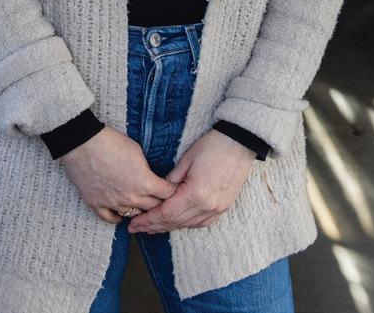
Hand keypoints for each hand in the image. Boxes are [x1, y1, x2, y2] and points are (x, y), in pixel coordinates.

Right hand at [59, 127, 176, 224]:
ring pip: (134, 216)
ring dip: (139, 210)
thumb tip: (148, 177)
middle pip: (153, 208)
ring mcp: (114, 203)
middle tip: (159, 198)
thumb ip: (146, 169)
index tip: (171, 188)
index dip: (172, 190)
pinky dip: (118, 217)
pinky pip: (111, 219)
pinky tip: (121, 214)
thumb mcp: (137, 151)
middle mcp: (132, 197)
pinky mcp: (97, 204)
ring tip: (141, 206)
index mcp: (145, 183)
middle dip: (159, 202)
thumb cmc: (111, 142)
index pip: (168, 194)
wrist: (82, 143)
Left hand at [128, 129, 253, 233]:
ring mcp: (217, 209)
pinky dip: (186, 224)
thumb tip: (158, 193)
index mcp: (195, 194)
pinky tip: (176, 224)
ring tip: (152, 228)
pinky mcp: (223, 208)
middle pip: (175, 222)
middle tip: (136, 228)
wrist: (239, 143)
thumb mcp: (186, 160)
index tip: (134, 223)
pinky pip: (201, 223)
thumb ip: (170, 181)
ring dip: (169, 227)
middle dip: (154, 226)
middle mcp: (207, 206)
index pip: (166, 213)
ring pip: (188, 224)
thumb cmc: (211, 147)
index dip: (149, 220)